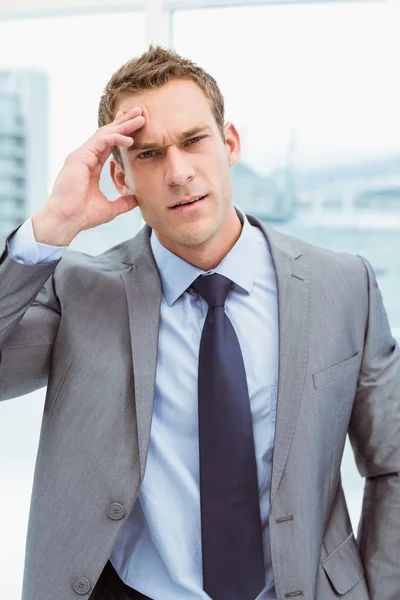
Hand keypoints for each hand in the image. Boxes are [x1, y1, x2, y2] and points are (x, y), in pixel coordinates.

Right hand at [32, 107, 144, 245]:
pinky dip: (116, 137)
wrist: (66, 221)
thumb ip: (123, 202)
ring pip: (104, 133)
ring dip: (123, 125)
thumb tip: (137, 199)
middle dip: (124, 122)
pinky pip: (100, 141)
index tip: (137, 127)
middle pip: (107, 134)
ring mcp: (80, 156)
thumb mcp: (110, 209)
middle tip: (140, 113)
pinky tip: (129, 139)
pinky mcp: (79, 157)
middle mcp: (84, 158)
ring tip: (139, 117)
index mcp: (90, 167)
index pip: (108, 145)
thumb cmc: (82, 216)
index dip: (122, 134)